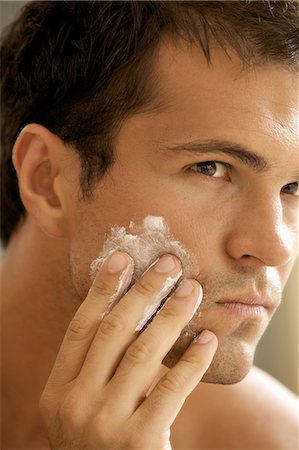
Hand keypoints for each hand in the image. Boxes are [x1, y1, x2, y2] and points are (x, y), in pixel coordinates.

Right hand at [39, 252, 217, 449]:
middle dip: (143, 292)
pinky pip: (171, 390)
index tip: (122, 258)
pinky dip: (192, 361)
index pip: (81, 328)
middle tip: (169, 263)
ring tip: (193, 290)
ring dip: (172, 316)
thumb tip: (126, 311)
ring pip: (144, 353)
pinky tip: (208, 339)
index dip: (102, 290)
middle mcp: (75, 405)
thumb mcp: (82, 407)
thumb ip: (94, 368)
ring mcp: (105, 425)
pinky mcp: (140, 444)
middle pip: (114, 332)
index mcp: (58, 391)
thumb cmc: (98, 444)